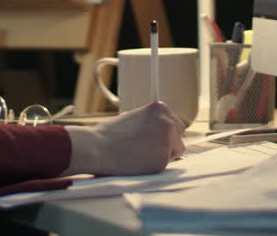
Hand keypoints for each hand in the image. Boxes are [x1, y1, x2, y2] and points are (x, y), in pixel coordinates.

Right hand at [63, 101, 185, 175]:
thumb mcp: (134, 116)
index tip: (150, 137)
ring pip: (176, 151)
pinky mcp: (163, 161)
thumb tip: (160, 130)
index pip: (173, 121)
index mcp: (161, 108)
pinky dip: (155, 167)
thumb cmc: (110, 133)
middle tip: (148, 148)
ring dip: (164, 154)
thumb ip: (151, 121)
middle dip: (168, 142)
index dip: (163, 132)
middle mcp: (168, 122)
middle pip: (179, 134)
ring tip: (142, 155)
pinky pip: (165, 165)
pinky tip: (139, 163)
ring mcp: (168, 142)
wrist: (97, 148)